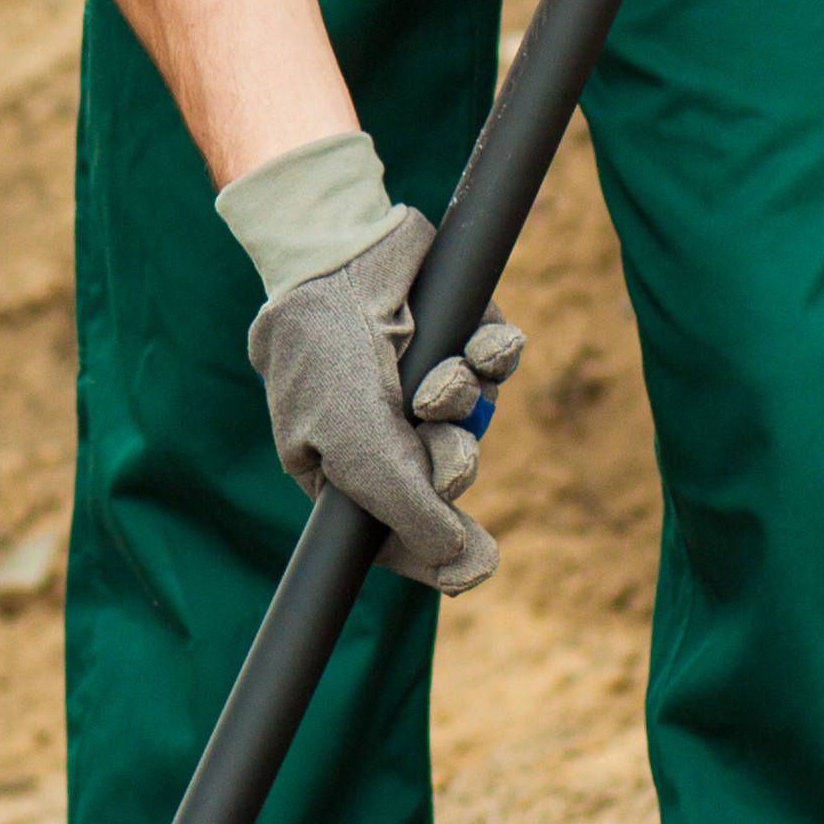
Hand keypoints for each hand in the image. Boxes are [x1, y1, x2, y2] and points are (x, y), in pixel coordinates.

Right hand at [245, 205, 526, 593]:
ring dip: (466, 403)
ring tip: (441, 378)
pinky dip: (494, 356)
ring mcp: (421, 378)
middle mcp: (385, 426)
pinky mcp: (456, 332)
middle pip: (445, 477)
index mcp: (341, 463)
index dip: (433, 550)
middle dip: (454, 464)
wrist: (336, 254)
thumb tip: (463, 567)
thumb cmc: (327, 356)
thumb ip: (407, 512)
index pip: (393, 528)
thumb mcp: (358, 450)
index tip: (472, 570)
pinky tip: (480, 346)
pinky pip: (496, 362)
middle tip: (445, 446)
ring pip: (475, 419)